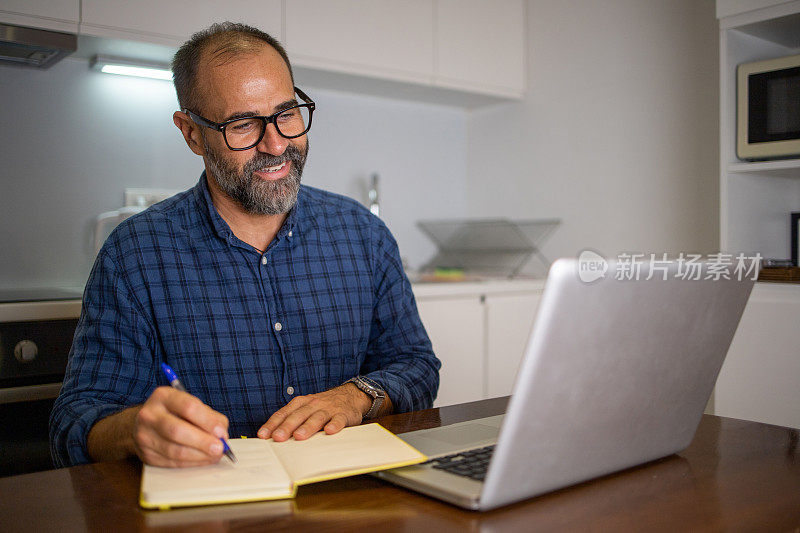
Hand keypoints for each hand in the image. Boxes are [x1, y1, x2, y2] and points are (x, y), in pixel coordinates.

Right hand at [130, 386, 229, 466]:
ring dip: (199, 456)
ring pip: (174, 450)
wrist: (143, 424)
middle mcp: (150, 415)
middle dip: (202, 442)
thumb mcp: (189, 404)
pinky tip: (202, 460)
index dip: (207, 421)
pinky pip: (171, 462)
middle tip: (219, 448)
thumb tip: (222, 435)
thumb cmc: (173, 413)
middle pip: (177, 431)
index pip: (188, 407)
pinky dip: (191, 463)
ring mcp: (144, 436)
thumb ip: (208, 416)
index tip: (221, 432)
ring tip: (214, 456)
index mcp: (163, 396)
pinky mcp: (146, 455)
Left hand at [257, 384, 371, 441]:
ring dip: (307, 427)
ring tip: (299, 436)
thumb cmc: (322, 406)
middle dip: (287, 426)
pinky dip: (334, 425)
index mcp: (300, 403)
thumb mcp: (305, 408)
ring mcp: (328, 409)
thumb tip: (271, 437)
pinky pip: (338, 420)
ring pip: (316, 418)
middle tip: (278, 437)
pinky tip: (329, 431)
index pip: (283, 413)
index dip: (273, 424)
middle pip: (298, 415)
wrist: (350, 395)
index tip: (263, 435)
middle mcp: (313, 404)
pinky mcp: (343, 414)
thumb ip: (291, 420)